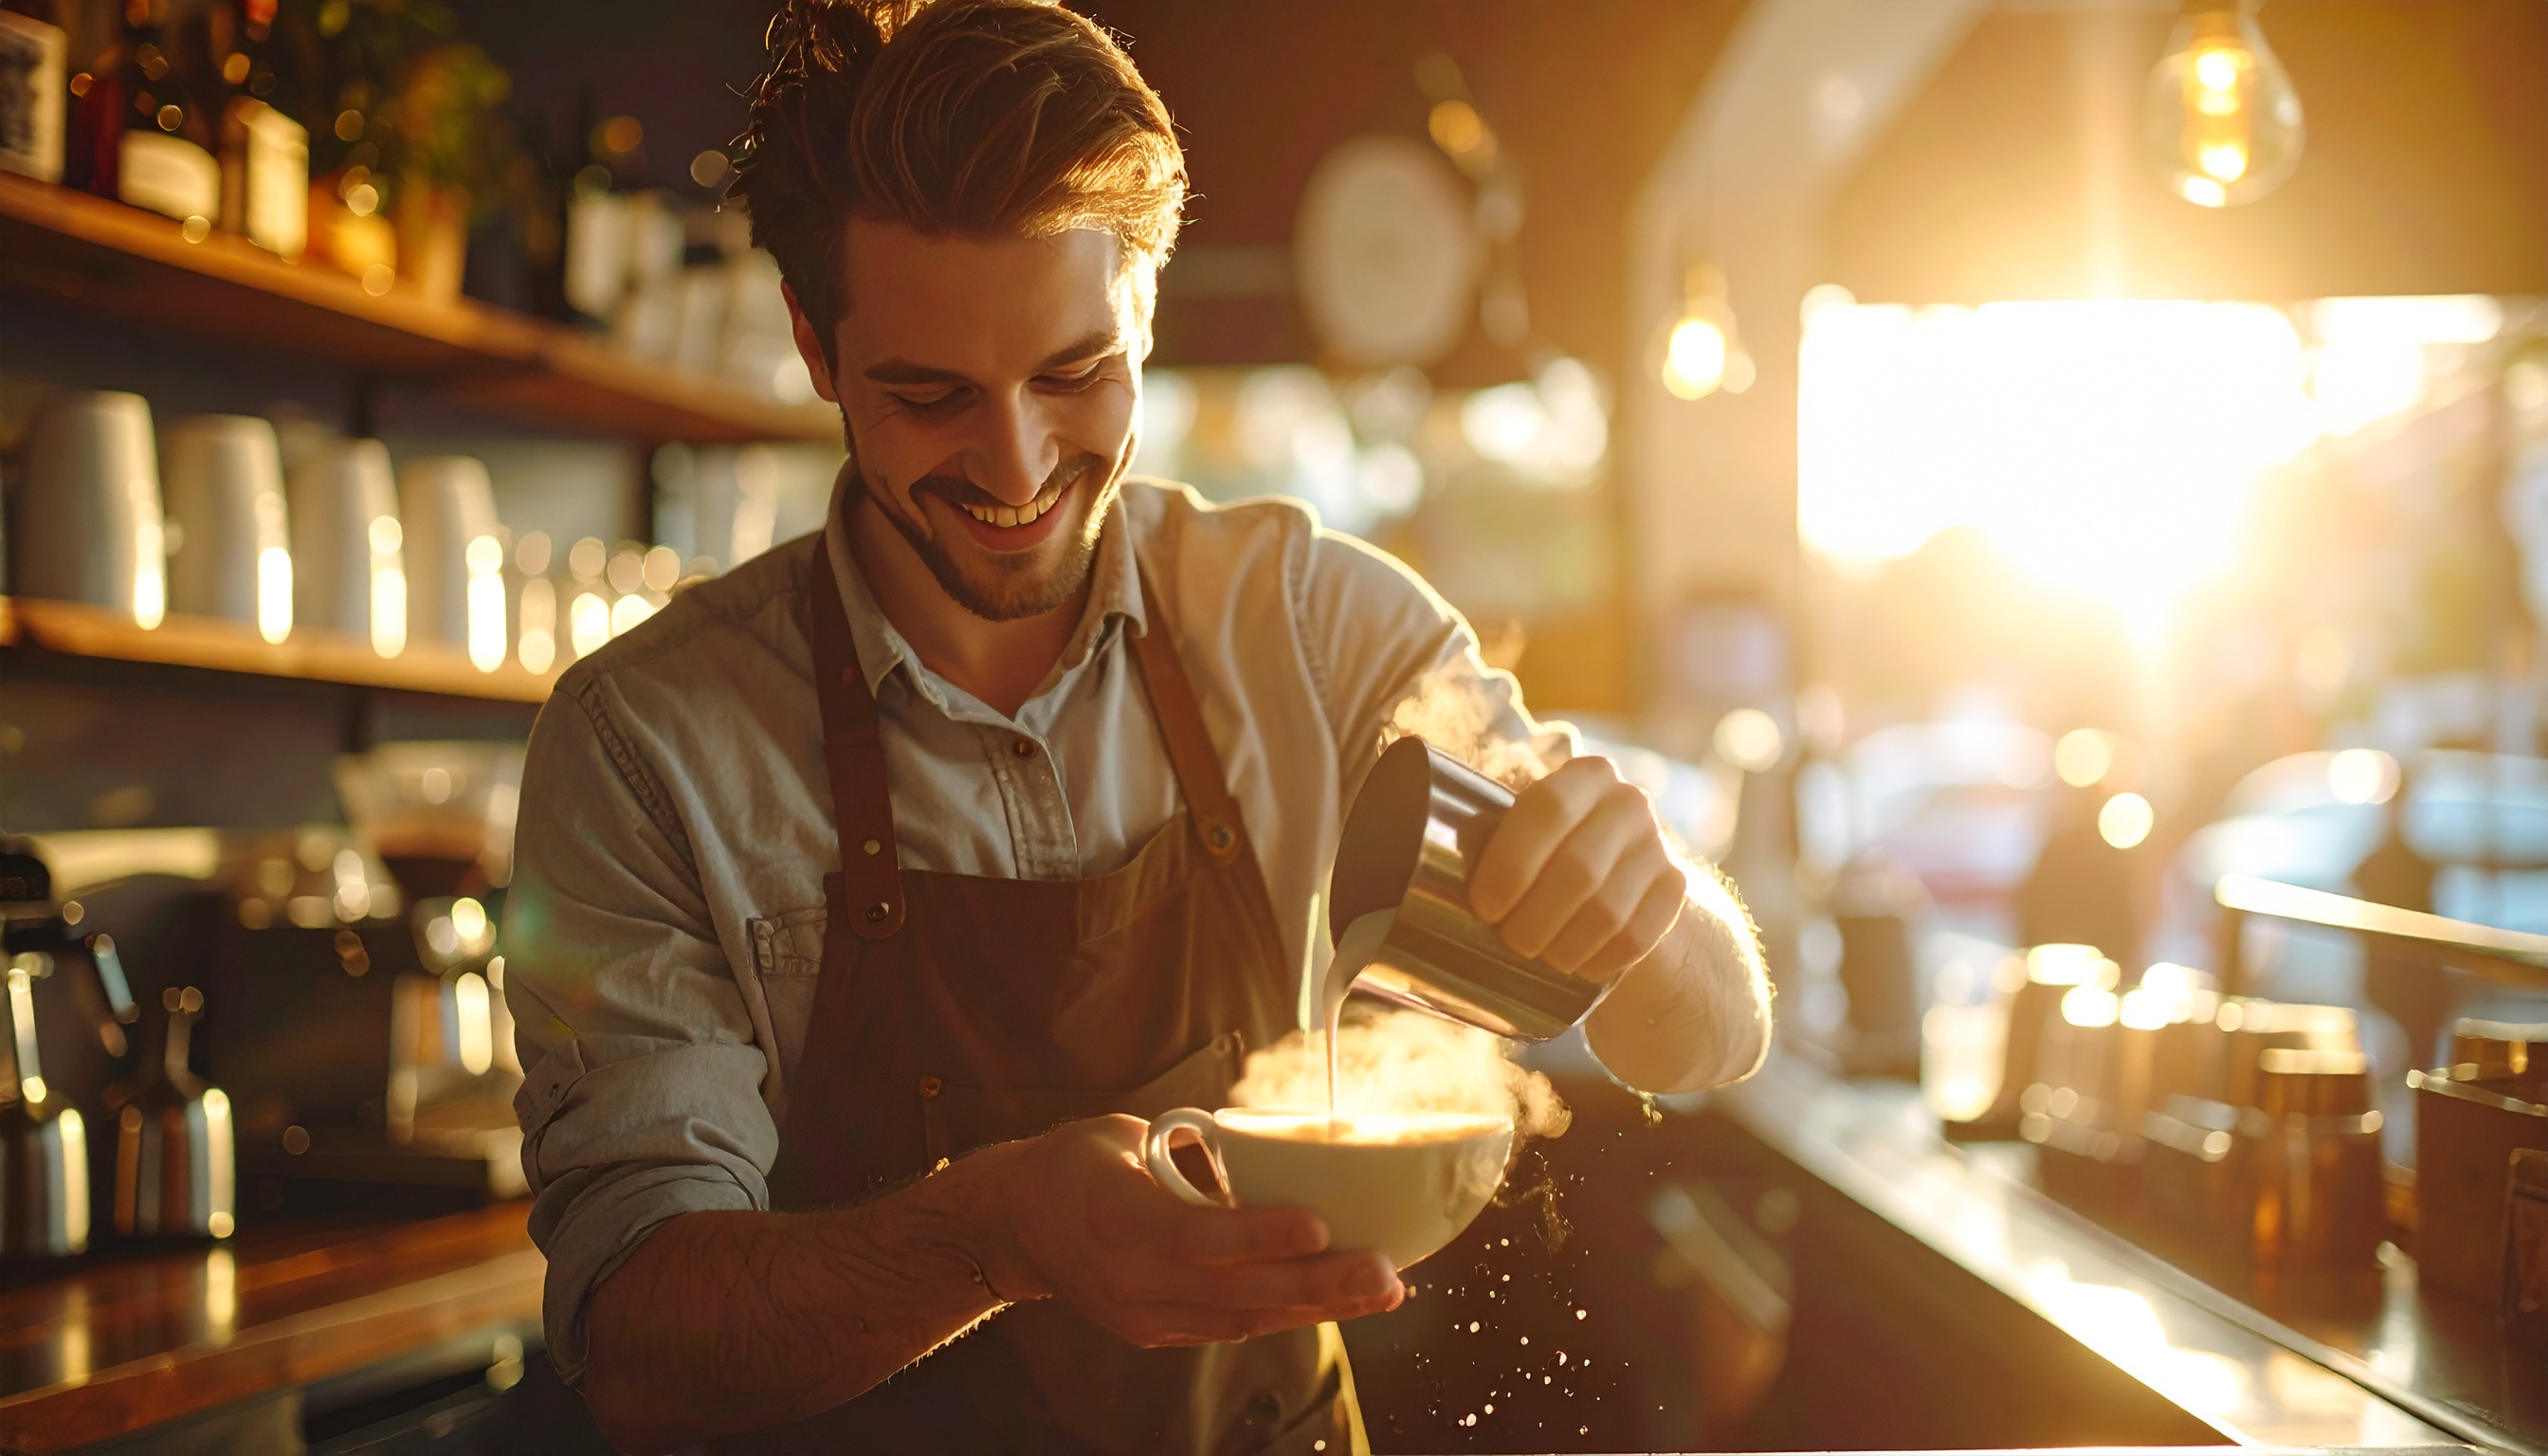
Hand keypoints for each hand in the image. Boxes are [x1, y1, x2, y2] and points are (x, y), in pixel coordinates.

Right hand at [975, 1115, 1402, 1345]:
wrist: (1014, 1227)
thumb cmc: (1073, 1165)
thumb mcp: (1121, 1135)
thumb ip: (1189, 1144)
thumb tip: (1265, 1136)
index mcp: (1115, 1217)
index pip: (1195, 1236)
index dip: (1260, 1236)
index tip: (1320, 1227)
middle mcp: (1130, 1278)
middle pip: (1235, 1292)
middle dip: (1318, 1285)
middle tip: (1385, 1273)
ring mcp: (1144, 1314)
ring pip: (1243, 1318)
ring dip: (1319, 1305)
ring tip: (1384, 1289)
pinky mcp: (1157, 1332)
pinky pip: (1233, 1326)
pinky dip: (1288, 1312)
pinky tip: (1339, 1299)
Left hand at [1468, 755, 1687, 978]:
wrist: (1625, 878)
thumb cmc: (1548, 854)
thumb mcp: (1523, 830)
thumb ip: (1486, 834)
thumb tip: (1419, 856)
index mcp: (1583, 776)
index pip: (1546, 807)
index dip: (1512, 861)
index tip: (1484, 906)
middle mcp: (1628, 801)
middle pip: (1578, 870)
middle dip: (1535, 918)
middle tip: (1511, 942)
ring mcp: (1659, 845)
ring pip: (1608, 911)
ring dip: (1566, 946)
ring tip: (1542, 958)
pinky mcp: (1676, 890)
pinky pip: (1638, 937)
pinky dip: (1602, 960)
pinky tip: (1579, 968)